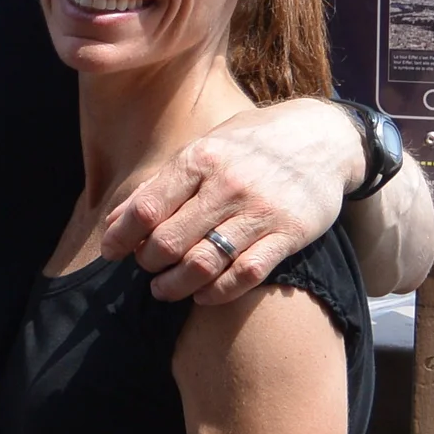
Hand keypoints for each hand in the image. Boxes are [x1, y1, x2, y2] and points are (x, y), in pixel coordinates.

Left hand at [98, 98, 359, 305]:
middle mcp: (228, 185)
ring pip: (204, 263)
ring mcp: (260, 211)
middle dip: (148, 262)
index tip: (111, 252)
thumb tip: (113, 221)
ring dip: (176, 285)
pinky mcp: (289, 234)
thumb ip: (158, 186)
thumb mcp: (202, 149)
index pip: (147, 208)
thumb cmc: (250, 144)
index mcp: (200, 159)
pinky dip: (218, 292)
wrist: (322, 137)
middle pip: (170, 241)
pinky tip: (202, 295)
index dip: (122, 236)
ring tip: (163, 289)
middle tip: (146, 267)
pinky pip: (246, 274)